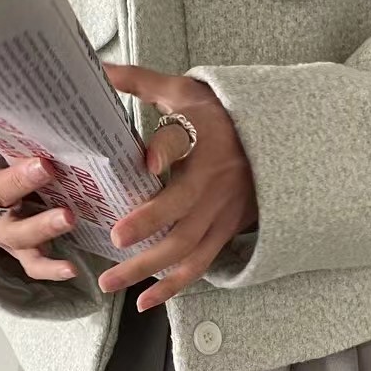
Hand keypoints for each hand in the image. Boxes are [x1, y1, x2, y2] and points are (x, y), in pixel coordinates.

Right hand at [0, 146, 78, 280]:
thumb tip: (48, 134)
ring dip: (43, 226)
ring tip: (68, 217)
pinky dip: (51, 268)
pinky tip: (71, 268)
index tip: (38, 157)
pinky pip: (31, 263)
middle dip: (23, 183)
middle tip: (49, 170)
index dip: (9, 160)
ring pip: (16, 234)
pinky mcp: (17, 249)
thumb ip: (14, 139)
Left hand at [99, 63, 257, 310]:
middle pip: (182, 207)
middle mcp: (213, 178)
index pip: (181, 142)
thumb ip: (139, 82)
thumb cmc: (218, 115)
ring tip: (112, 282)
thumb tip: (94, 68)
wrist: (276, 140)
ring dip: (150, 268)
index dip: (166, 149)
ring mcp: (221, 211)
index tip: (148, 160)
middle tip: (115, 240)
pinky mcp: (225, 232)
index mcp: (201, 136)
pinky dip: (174, 286)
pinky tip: (145, 302)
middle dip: (149, 225)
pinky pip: (200, 264)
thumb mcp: (183, 91)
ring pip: (187, 245)